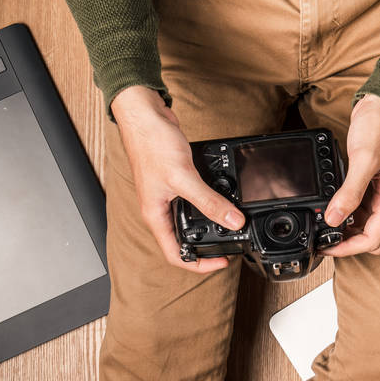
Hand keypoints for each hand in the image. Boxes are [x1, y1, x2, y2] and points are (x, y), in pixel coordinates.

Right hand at [112, 86, 244, 271]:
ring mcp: (168, 195)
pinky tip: (223, 196)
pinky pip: (194, 199)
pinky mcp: (176, 180)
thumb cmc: (152, 145)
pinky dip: (209, 201)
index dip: (200, 264)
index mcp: (156, 216)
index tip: (222, 261)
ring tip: (230, 224)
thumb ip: (209, 201)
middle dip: (207, 246)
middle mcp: (160, 209)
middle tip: (230, 246)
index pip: (176, 254)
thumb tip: (233, 221)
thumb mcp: (184, 177)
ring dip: (210, 223)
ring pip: (190, 219)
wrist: (145, 116)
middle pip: (184, 239)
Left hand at [324, 94, 379, 256]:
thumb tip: (335, 218)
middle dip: (350, 245)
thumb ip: (350, 191)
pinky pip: (362, 211)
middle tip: (325, 241)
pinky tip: (333, 209)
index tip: (328, 247)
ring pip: (367, 227)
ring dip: (348, 232)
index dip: (349, 248)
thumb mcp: (364, 160)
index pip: (374, 238)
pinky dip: (348, 216)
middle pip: (373, 238)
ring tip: (324, 227)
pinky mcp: (373, 187)